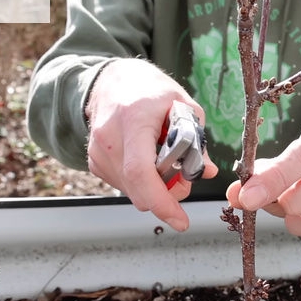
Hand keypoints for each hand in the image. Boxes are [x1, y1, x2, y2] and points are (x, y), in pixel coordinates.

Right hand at [85, 59, 217, 231]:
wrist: (111, 81)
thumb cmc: (147, 89)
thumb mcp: (182, 105)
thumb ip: (196, 141)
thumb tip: (206, 172)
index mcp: (133, 119)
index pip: (141, 172)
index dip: (161, 201)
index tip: (179, 219)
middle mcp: (109, 138)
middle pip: (138, 189)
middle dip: (166, 196)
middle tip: (182, 179)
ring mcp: (97, 152)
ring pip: (131, 191)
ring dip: (153, 188)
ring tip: (163, 161)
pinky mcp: (94, 162)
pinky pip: (123, 185)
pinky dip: (139, 182)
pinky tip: (145, 160)